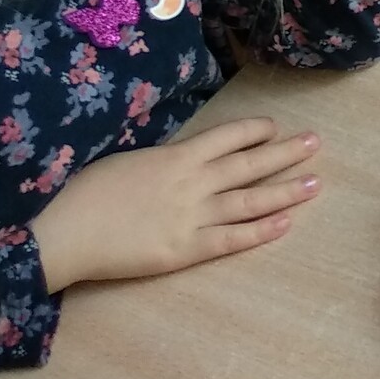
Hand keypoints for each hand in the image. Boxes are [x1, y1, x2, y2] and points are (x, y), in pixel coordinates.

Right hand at [32, 117, 319, 292]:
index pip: (228, 136)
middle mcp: (194, 182)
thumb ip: (160, 160)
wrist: (63, 231)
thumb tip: (179, 158)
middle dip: (285, 153)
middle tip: (316, 144)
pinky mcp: (185, 250)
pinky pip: (231, 240)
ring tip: (315, 183)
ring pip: (250, 201)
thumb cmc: (84, 190)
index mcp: (177, 156)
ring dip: (285, 191)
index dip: (254, 131)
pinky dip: (260, 232)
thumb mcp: (127, 159)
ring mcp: (192, 217)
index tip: (274, 127)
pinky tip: (285, 224)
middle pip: (250, 164)